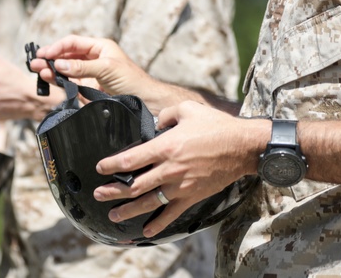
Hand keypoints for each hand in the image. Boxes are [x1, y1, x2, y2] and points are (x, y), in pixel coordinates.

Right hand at [33, 35, 152, 96]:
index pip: (73, 43)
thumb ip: (83, 67)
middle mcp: (92, 59)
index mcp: (99, 47)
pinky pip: (68, 83)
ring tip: (37, 70)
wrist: (144, 101)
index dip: (58, 47)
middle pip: (66, 55)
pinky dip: (57, 81)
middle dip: (50, 57)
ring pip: (65, 69)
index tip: (45, 53)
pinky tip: (48, 78)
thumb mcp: (107, 69)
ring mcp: (88, 74)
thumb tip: (60, 64)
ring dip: (51, 69)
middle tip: (35, 61)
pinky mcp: (86, 89)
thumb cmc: (132, 80)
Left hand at [90, 101, 266, 236]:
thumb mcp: (187, 110)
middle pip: (134, 185)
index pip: (130, 159)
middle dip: (113, 191)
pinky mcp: (192, 196)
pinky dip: (157, 224)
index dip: (111, 165)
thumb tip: (156, 123)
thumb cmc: (216, 126)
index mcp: (165, 146)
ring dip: (128, 210)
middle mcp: (169, 169)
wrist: (242, 147)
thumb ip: (166, 114)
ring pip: (148, 202)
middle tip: (98, 194)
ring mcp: (180, 185)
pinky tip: (145, 231)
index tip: (100, 168)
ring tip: (113, 215)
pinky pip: (171, 214)